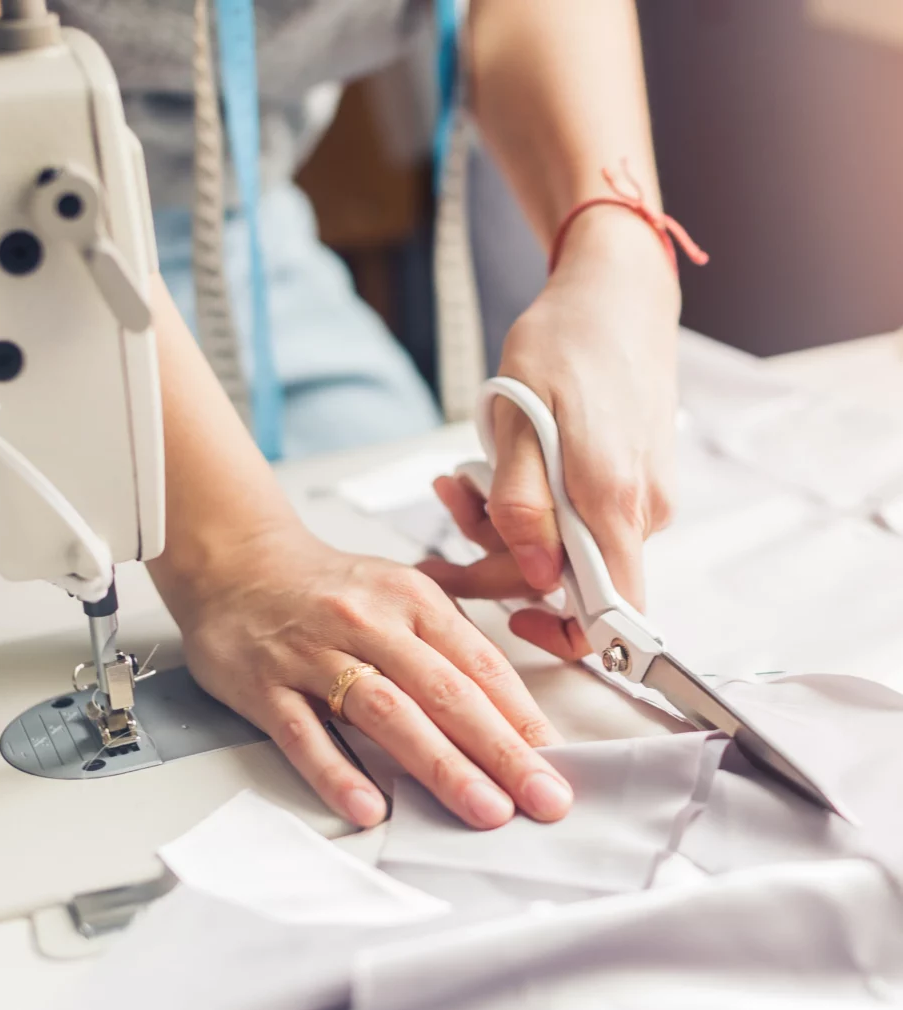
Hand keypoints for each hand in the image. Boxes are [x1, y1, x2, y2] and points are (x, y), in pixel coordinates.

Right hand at [168, 525, 572, 829]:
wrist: (237, 565)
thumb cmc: (330, 589)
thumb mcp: (399, 593)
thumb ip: (448, 643)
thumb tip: (508, 712)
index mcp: (412, 598)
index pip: (478, 663)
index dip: (522, 716)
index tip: (555, 762)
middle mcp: (369, 623)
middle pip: (444, 691)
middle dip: (500, 750)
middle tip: (541, 797)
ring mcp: (315, 654)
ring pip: (385, 712)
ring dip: (440, 765)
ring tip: (482, 809)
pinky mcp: (266, 685)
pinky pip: (304, 733)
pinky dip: (337, 771)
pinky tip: (369, 806)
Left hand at [420, 209, 680, 658]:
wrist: (617, 292)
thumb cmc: (566, 343)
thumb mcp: (521, 419)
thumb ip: (523, 504)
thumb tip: (534, 578)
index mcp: (614, 500)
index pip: (610, 615)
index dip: (562, 634)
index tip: (511, 617)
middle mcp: (641, 508)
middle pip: (571, 578)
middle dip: (499, 556)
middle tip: (448, 505)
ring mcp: (642, 493)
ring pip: (570, 544)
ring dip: (509, 523)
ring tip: (462, 475)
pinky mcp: (633, 476)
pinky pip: (581, 513)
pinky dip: (536, 501)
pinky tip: (501, 465)